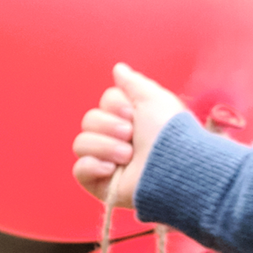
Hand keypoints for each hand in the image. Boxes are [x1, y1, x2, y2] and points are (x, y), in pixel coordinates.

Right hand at [71, 63, 186, 206]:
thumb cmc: (168, 132)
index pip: (103, 104)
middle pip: (88, 121)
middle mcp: (118, 140)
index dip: (114, 105)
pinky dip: (92, 166)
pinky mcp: (102, 184)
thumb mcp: (153, 98)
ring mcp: (109, 163)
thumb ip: (133, 83)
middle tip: (130, 135)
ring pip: (81, 144)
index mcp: (131, 120)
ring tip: (128, 155)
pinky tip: (111, 169)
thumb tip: (118, 68)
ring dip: (104, 146)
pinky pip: (79, 170)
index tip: (132, 114)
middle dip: (108, 126)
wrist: (173, 166)